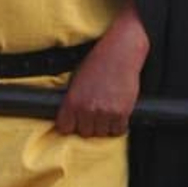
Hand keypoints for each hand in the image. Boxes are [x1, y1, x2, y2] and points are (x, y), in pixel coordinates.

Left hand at [56, 9, 149, 138]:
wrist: (121, 53)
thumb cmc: (98, 63)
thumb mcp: (77, 80)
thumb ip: (74, 100)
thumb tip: (72, 117)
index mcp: (72, 101)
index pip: (65, 128)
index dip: (71, 126)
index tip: (76, 122)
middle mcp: (87, 109)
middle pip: (85, 133)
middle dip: (89, 126)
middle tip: (95, 116)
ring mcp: (105, 112)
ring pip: (102, 133)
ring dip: (104, 127)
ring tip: (107, 114)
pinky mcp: (122, 113)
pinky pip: (118, 131)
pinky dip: (118, 126)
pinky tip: (118, 116)